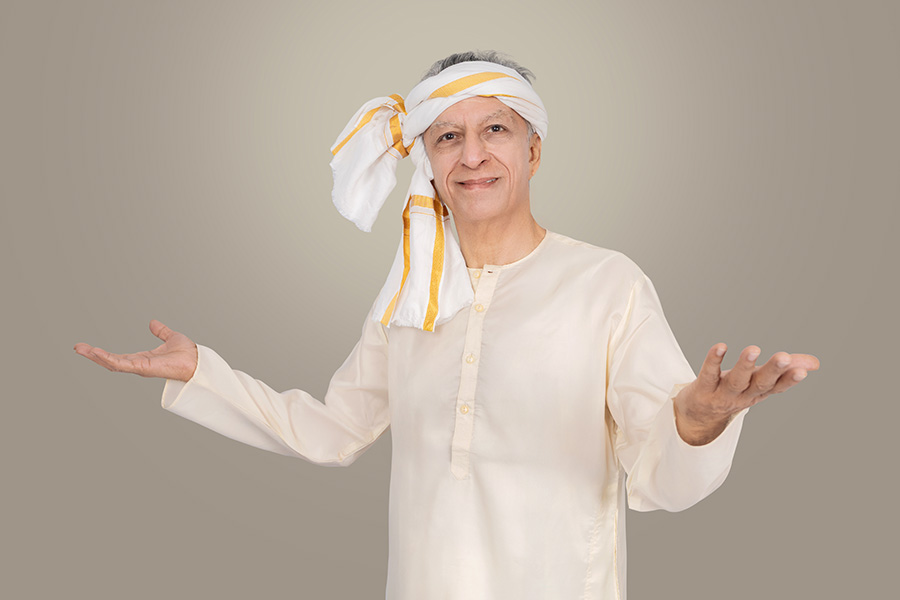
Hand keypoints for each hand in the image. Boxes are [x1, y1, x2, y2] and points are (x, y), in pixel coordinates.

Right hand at [74, 320, 197, 381]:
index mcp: (142, 359)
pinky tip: (97, 353)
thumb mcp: (170, 337)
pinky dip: (109, 359)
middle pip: (110, 362)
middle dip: (93, 356)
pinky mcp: (143, 368)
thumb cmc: (187, 354)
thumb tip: (153, 323)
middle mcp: (138, 365)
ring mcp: (140, 367)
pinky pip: (122, 364)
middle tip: (78, 348)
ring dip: (96, 357)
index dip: (103, 354)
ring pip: (113, 364)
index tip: (89, 348)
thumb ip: (161, 331)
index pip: (117, 357)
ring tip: (81, 349)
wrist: (197, 361)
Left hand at [674, 343, 819, 444]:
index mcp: (758, 393)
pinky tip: (720, 346)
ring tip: (753, 349)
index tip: (802, 371)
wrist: (698, 416)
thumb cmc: (733, 392)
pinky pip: (708, 374)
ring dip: (745, 366)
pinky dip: (714, 361)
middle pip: (759, 384)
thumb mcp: (759, 382)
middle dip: (772, 371)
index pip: (777, 387)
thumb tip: (816, 363)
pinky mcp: (703, 388)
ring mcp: (722, 394)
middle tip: (784, 357)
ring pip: (735, 381)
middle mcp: (742, 396)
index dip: (789, 380)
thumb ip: (784, 371)